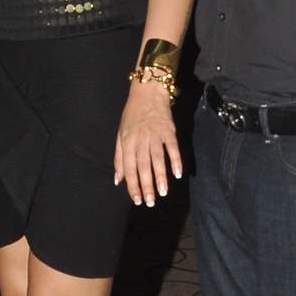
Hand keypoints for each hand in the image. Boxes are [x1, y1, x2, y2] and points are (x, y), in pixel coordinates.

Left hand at [115, 81, 182, 206]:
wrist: (148, 92)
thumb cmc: (132, 115)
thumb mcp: (120, 134)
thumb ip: (119, 158)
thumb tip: (118, 180)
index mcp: (127, 142)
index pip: (129, 168)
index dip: (132, 186)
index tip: (137, 200)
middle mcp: (140, 139)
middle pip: (143, 166)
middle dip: (146, 186)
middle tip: (151, 202)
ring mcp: (155, 135)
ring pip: (158, 159)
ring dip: (161, 177)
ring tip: (163, 192)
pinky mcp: (169, 131)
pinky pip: (172, 148)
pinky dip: (176, 161)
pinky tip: (178, 174)